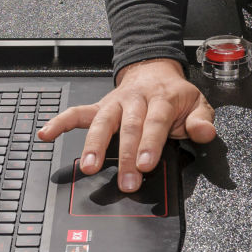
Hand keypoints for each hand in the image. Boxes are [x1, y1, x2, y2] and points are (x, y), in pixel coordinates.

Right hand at [38, 58, 216, 192]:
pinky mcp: (99, 107)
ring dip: (93, 144)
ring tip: (87, 166)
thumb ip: (202, 120)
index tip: (146, 164)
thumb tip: (205, 133)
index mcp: (162, 99)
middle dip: (126, 156)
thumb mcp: (198, 104)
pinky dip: (60, 122)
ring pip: (102, 122)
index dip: (150, 143)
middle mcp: (136, 100)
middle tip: (126, 181)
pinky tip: (46, 134)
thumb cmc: (174, 95)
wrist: (154, 71)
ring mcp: (115, 103)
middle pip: (129, 128)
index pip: (156, 123)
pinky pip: (77, 113)